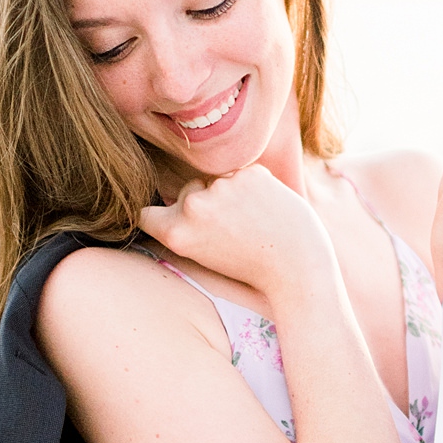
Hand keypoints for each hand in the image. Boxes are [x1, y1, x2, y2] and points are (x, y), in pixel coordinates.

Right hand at [138, 166, 333, 303]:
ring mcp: (221, 187)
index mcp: (177, 232)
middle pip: (189, 190)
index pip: (145, 213)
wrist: (297, 269)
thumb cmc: (253, 267)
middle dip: (206, 201)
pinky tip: (267, 208)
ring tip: (254, 221)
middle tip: (233, 229)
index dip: (158, 215)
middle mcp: (193, 207)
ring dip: (233, 192)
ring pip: (218, 180)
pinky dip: (255, 187)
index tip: (168, 219)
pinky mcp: (249, 173)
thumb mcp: (205, 253)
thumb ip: (188, 224)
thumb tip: (179, 193)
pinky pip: (244, 174)